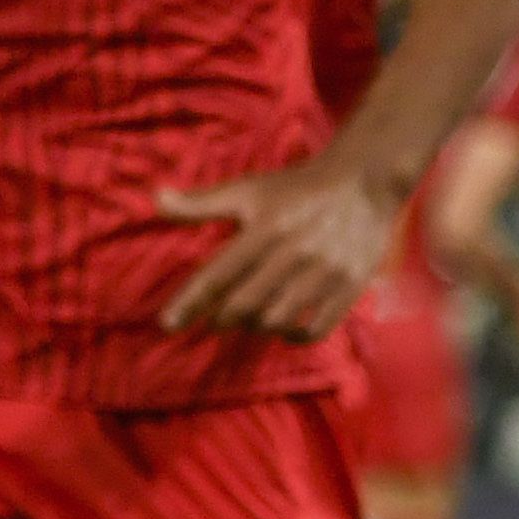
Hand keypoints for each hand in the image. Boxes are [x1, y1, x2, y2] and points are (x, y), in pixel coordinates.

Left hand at [156, 151, 398, 339]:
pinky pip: (317, 328)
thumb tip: (155, 199)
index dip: (190, 302)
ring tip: (246, 320)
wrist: (363, 182)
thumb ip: (201, 202)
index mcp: (265, 228)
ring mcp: (325, 272)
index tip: (168, 324)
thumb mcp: (247, 190)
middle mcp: (294, 253)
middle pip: (245, 304)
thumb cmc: (296, 188)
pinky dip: (294, 336)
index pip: (218, 274)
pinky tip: (282, 329)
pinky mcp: (350, 286)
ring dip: (254, 327)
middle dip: (221, 318)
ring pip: (278, 319)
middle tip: (212, 320)